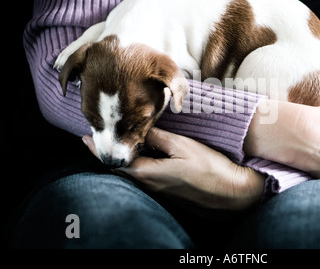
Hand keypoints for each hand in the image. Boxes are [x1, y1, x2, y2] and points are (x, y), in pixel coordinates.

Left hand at [83, 128, 265, 209]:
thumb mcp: (182, 146)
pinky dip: (139, 164)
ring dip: (124, 159)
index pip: (115, 162)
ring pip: (134, 174)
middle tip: (101, 138)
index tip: (85, 138)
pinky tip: (145, 155)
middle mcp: (150, 186)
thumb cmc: (209, 169)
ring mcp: (160, 191)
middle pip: (122, 169)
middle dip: (108, 154)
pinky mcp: (169, 192)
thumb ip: (158, 137)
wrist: (231, 194)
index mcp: (149, 173)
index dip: (98, 150)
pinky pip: (146, 178)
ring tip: (121, 143)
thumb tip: (140, 128)